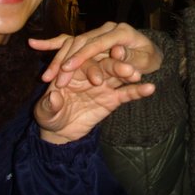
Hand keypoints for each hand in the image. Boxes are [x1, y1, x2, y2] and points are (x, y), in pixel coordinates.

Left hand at [28, 22, 162, 143]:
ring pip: (118, 75)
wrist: (60, 131)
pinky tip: (150, 88)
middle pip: (105, 65)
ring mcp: (104, 84)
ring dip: (128, 73)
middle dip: (114, 66)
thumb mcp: (44, 112)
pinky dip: (138, 90)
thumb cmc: (49, 115)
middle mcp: (90, 73)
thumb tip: (54, 97)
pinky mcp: (113, 98)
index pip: (83, 64)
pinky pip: (127, 93)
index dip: (90, 69)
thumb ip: (49, 104)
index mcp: (73, 70)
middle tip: (125, 69)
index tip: (96, 80)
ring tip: (137, 74)